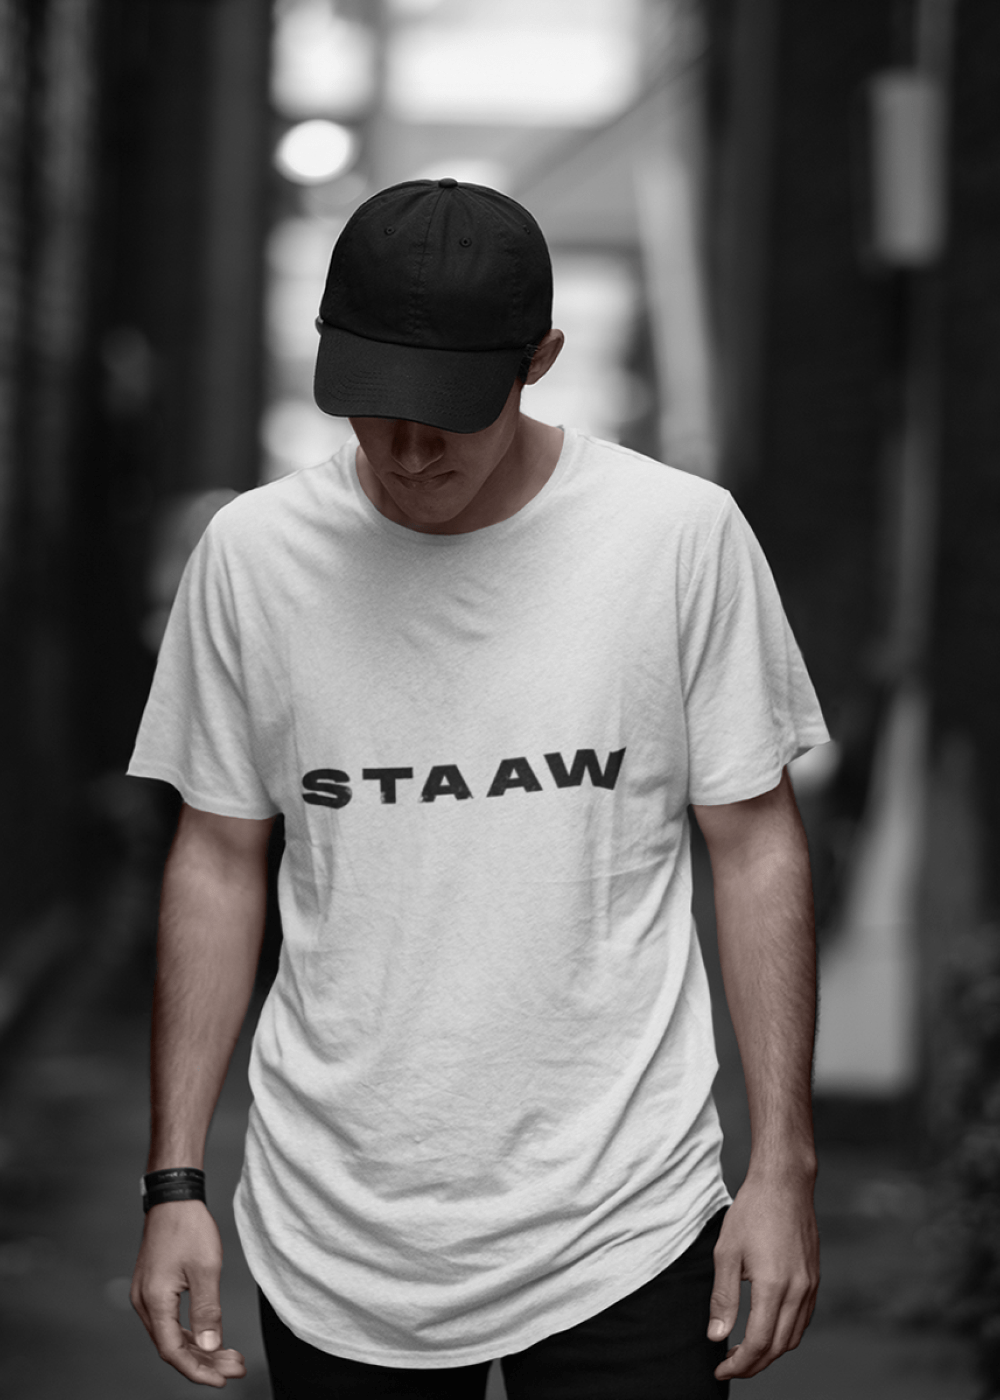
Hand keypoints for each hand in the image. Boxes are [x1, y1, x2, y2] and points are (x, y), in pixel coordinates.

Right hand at [131, 1199, 246, 1386]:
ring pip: (172, 1335)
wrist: (173, 1197)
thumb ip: (207, 1310)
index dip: (197, 1370)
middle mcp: (145, 1302)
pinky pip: (170, 1321)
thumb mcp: (205, 1268)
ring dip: (200, 1348)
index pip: (172, 1351)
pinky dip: (191, 1332)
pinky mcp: (153, 1288)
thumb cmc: (188, 1227)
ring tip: (230, 1356)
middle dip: (204, 1362)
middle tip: (235, 1368)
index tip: (222, 1380)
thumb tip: (210, 1345)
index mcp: (154, 1300)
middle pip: (172, 1347)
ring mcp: (146, 1295)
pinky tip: (210, 1337)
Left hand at [707, 1170, 819, 1379]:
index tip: (720, 1369)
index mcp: (773, 1286)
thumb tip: (716, 1336)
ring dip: (770, 1352)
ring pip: (793, 1337)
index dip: (738, 1364)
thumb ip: (723, 1298)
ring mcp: (810, 1286)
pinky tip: (767, 1329)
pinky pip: (802, 1320)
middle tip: (729, 1366)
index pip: (758, 1343)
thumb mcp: (726, 1252)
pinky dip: (785, 1334)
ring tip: (744, 1352)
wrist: (784, 1183)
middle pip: (777, 1347)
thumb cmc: (752, 1211)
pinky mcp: (814, 1279)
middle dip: (753, 1365)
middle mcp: (797, 1291)